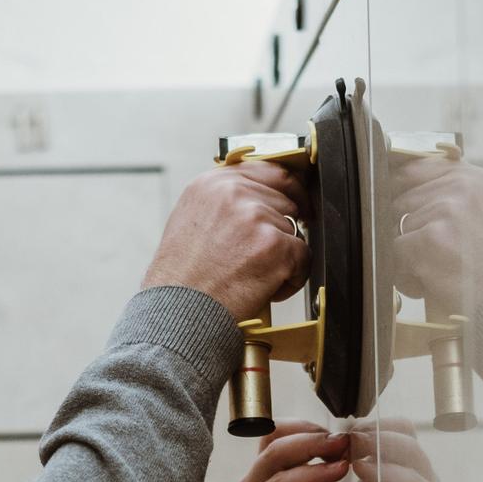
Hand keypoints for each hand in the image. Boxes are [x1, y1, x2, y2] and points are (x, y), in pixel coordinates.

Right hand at [143, 162, 308, 320]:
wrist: (178, 311)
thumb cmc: (181, 279)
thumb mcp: (190, 221)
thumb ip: (223, 203)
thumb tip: (257, 199)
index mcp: (211, 184)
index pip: (266, 171)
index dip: (286, 190)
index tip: (295, 204)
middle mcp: (233, 193)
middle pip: (286, 200)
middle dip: (283, 228)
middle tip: (268, 253)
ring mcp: (255, 217)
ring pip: (294, 231)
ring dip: (282, 257)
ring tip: (252, 276)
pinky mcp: (274, 245)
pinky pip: (303, 257)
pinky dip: (291, 278)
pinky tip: (265, 289)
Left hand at [232, 420, 358, 481]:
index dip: (314, 473)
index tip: (343, 468)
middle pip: (273, 452)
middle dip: (310, 444)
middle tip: (344, 445)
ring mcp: (259, 478)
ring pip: (274, 437)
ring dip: (306, 433)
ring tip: (338, 443)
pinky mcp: (274, 470)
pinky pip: (284, 440)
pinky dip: (306, 435)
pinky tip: (329, 444)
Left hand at [391, 159, 482, 314]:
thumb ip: (456, 200)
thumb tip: (408, 195)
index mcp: (477, 179)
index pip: (417, 167)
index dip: (401, 190)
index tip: (397, 208)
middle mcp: (462, 186)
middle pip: (401, 199)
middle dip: (406, 231)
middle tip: (432, 257)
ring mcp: (446, 210)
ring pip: (395, 228)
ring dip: (407, 257)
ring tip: (439, 274)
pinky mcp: (431, 238)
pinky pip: (394, 253)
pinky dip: (406, 275)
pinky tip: (431, 285)